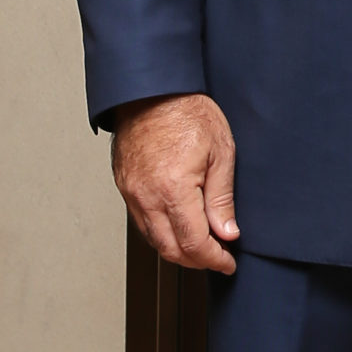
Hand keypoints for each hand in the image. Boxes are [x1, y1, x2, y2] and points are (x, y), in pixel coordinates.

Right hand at [111, 93, 238, 273]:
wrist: (152, 89)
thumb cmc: (186, 111)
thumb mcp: (221, 152)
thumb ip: (222, 198)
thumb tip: (227, 232)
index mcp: (174, 189)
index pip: (194, 243)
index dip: (214, 259)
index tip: (227, 262)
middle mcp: (147, 196)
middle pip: (170, 250)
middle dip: (196, 261)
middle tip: (217, 258)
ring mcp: (131, 192)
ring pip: (153, 240)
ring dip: (178, 250)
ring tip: (201, 245)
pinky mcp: (124, 186)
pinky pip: (141, 223)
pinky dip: (161, 233)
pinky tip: (178, 227)